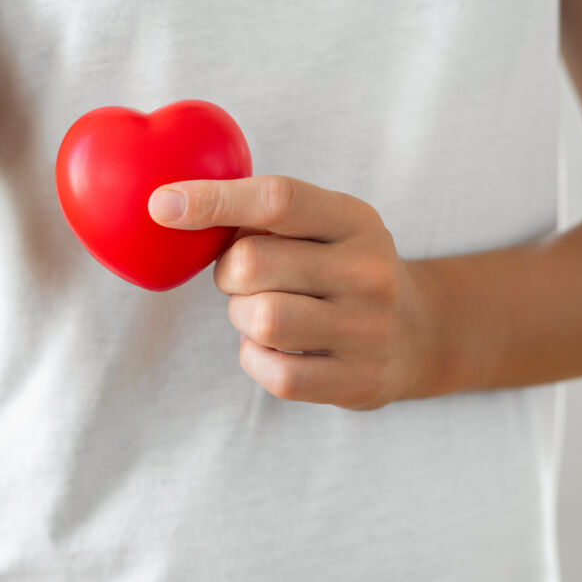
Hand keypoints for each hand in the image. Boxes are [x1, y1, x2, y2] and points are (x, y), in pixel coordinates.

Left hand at [148, 175, 439, 409]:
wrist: (420, 333)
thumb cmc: (342, 269)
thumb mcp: (326, 225)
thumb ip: (266, 216)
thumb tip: (176, 208)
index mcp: (355, 220)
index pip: (277, 200)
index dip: (213, 200)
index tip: (161, 205)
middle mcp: (369, 272)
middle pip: (253, 264)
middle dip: (228, 272)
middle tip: (245, 278)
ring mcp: (367, 330)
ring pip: (261, 319)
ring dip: (241, 316)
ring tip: (262, 311)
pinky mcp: (356, 381)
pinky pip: (273, 371)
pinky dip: (255, 357)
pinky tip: (274, 347)